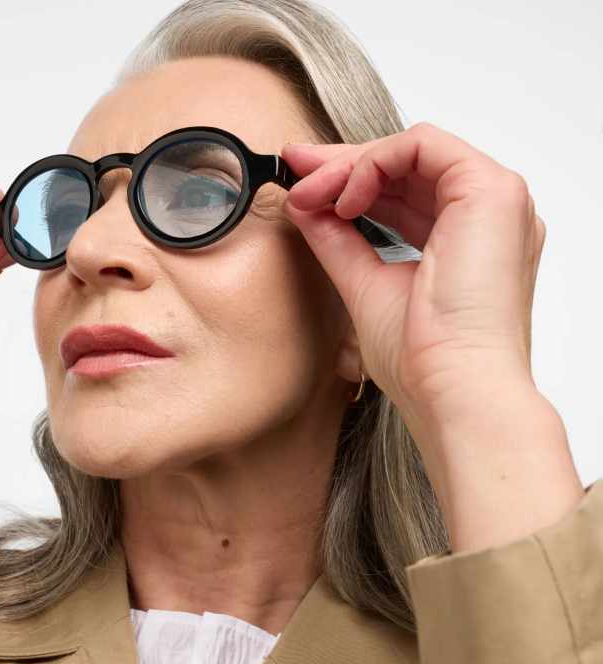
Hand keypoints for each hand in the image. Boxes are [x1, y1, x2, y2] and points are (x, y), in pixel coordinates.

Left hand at [281, 122, 545, 424]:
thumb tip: (305, 208)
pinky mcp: (493, 191)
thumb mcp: (365, 285)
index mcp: (465, 241)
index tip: (304, 185)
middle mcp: (485, 218)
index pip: (404, 193)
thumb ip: (339, 243)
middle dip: (343, 164)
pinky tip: (346, 200)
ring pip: (413, 151)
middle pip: (406, 167)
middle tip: (295, 168)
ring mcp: (495, 201)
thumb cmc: (421, 357)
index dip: (351, 182)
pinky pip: (423, 147)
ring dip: (351, 165)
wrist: (452, 389)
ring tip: (308, 192)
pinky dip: (375, 163)